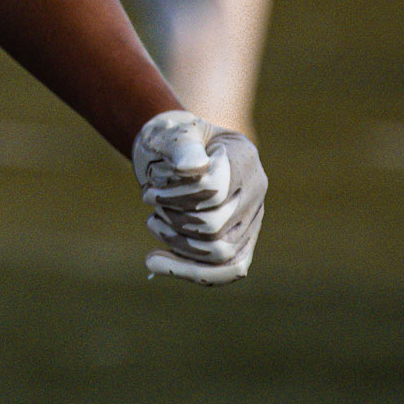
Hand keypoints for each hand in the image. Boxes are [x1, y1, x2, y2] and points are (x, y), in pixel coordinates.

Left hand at [131, 109, 266, 284]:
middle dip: (173, 219)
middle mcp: (255, 191)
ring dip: (177, 243)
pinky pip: (225, 271)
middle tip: (151, 202)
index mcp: (243, 158)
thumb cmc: (172, 141)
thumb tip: (193, 168)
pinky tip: (153, 262)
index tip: (149, 191)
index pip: (214, 190)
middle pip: (214, 225)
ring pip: (220, 253)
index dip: (176, 196)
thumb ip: (181, 145)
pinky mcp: (241, 244)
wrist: (175, 153)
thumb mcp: (171, 133)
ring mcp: (251, 219)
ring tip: (154, 222)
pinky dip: (188, 270)